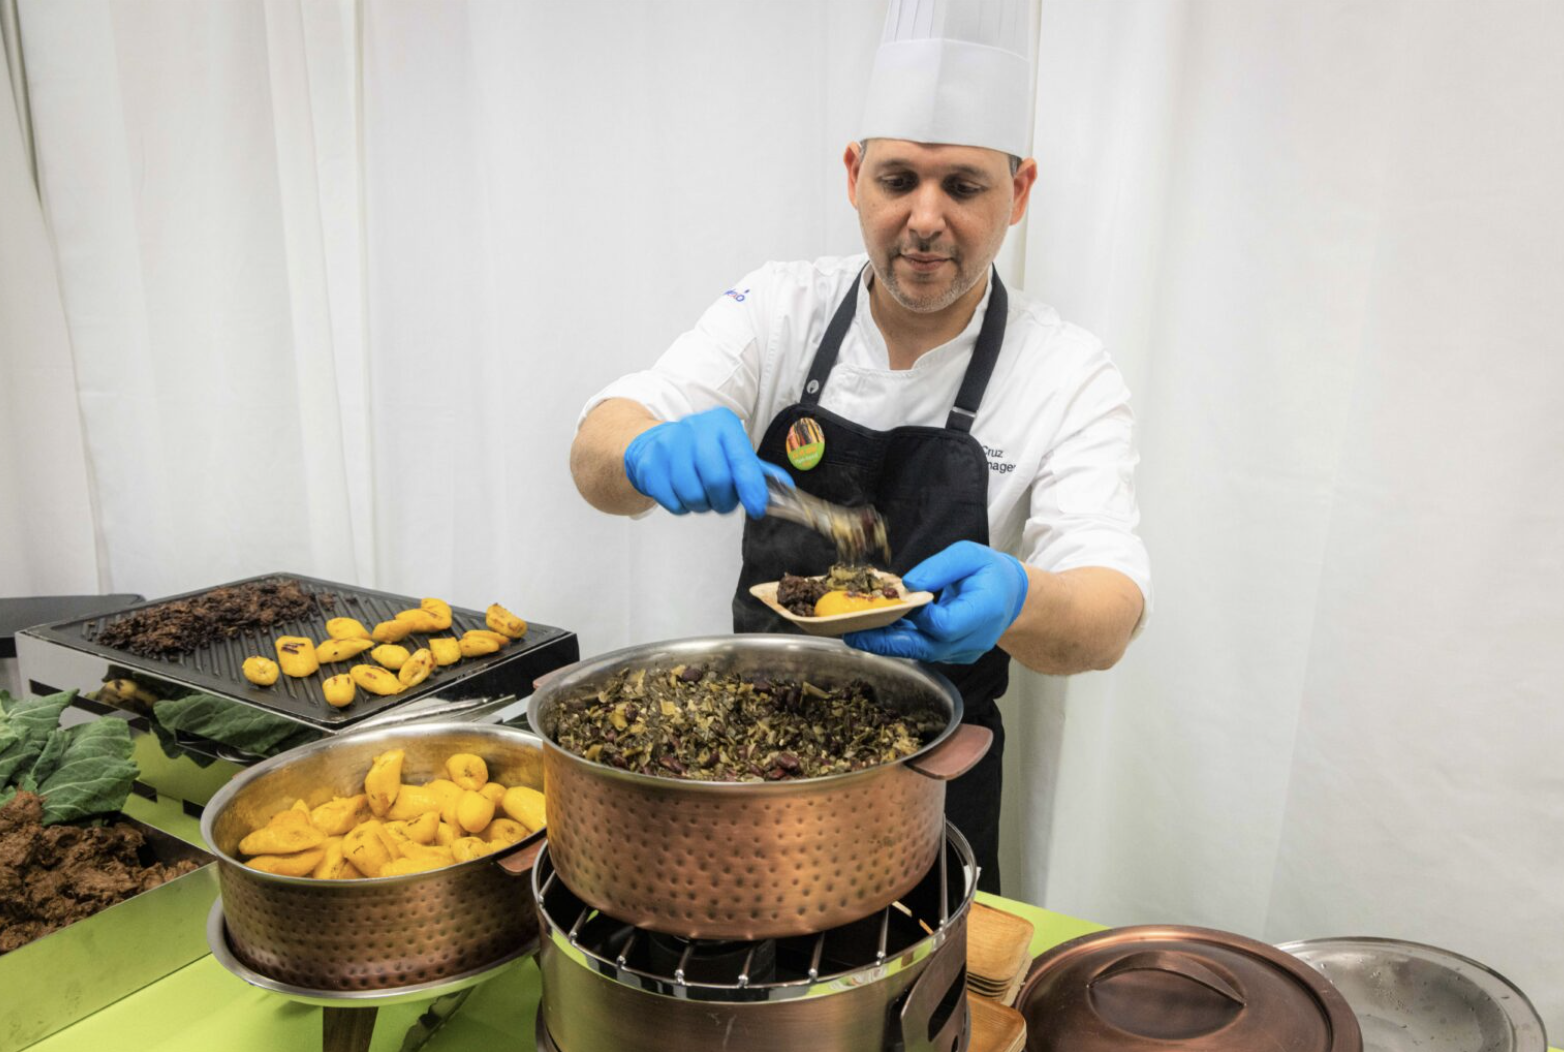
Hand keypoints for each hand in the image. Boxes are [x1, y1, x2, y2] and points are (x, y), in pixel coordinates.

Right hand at [623, 407, 790, 517]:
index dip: (751, 489)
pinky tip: (683, 493)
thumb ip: (757, 470)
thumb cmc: (702, 450)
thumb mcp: (732, 451)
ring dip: (702, 505)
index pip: (742, 461)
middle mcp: (695, 429)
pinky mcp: (650, 464)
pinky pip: (672, 501)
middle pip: (717, 481)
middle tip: (724, 502)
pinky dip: (682, 506)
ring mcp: (669, 445)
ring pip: (693, 494)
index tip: (756, 508)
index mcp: (722, 424)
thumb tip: (785, 487)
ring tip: (702, 496)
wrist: (656, 444)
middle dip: (725, 501)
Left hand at [844, 541, 1029, 663]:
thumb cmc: (988, 572)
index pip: (944, 625)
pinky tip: (876, 632)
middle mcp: (974, 639)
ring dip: (887, 642)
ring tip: (855, 632)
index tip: (902, 600)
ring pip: (920, 651)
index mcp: (984, 611)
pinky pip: (922, 650)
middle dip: (886, 641)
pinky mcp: (952, 655)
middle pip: (925, 647)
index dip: (919, 616)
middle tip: (853, 633)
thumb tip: (906, 585)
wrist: (1010, 597)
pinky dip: (899, 641)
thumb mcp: (967, 555)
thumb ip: (938, 568)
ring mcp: (963, 652)